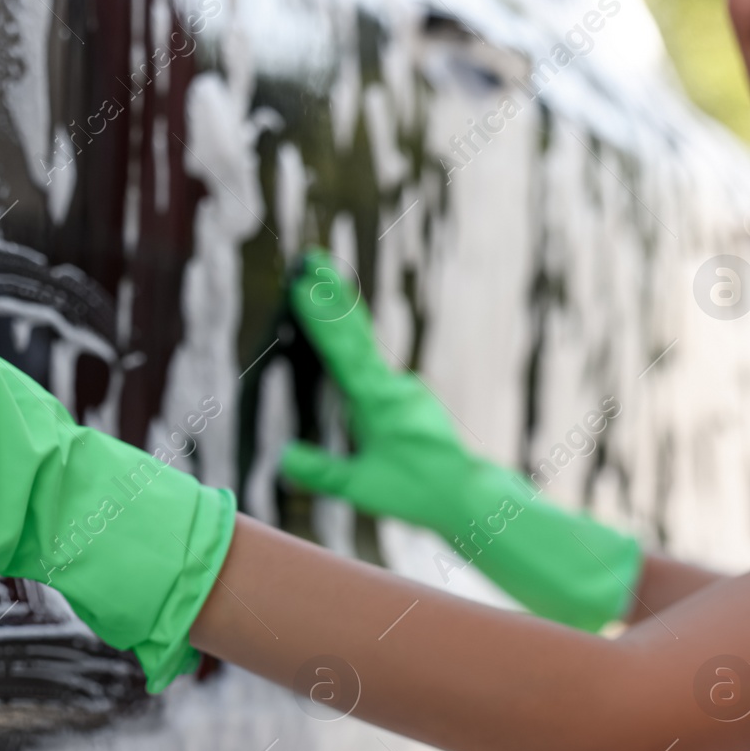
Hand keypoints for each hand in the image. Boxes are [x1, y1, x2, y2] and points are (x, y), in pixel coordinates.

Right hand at [279, 250, 640, 630]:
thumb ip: (320, 472)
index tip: (301, 283)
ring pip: (365, 348)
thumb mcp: (359, 488)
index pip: (341, 349)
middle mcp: (392, 385)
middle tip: (313, 257)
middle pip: (356, 332)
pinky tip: (346, 346)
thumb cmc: (414, 491)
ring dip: (342, 315)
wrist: (467, 493)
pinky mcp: (409, 400)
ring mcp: (404, 389)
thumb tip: (282, 458)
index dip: (319, 316)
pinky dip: (354, 346)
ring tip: (321, 283)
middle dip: (332, 293)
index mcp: (377, 400)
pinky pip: (373, 367)